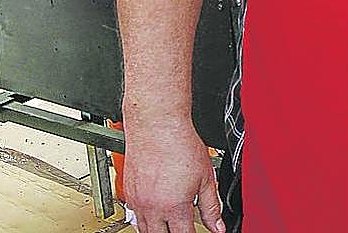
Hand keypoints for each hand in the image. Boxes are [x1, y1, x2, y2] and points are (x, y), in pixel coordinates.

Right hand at [122, 117, 225, 232]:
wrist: (157, 126)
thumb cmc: (181, 145)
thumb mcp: (206, 178)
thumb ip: (212, 206)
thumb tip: (218, 227)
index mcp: (175, 207)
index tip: (197, 232)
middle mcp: (153, 208)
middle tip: (182, 227)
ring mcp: (137, 201)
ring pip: (144, 229)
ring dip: (157, 229)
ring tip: (169, 224)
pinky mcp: (128, 192)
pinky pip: (134, 215)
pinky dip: (144, 218)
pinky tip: (155, 211)